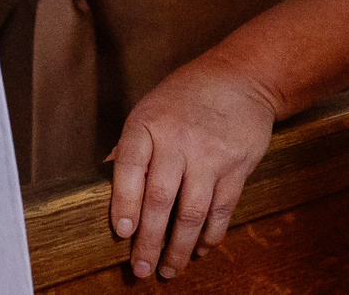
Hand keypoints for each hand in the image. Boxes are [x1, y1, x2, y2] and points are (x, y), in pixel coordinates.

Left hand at [107, 57, 280, 279]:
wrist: (242, 78)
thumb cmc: (187, 95)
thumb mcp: (150, 108)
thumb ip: (132, 146)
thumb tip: (106, 181)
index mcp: (148, 123)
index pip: (130, 168)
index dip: (123, 204)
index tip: (121, 234)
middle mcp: (178, 140)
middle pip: (160, 200)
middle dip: (149, 241)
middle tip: (140, 269)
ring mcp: (210, 155)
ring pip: (192, 213)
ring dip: (178, 249)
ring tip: (168, 270)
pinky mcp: (237, 168)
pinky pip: (221, 211)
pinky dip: (209, 236)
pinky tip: (198, 250)